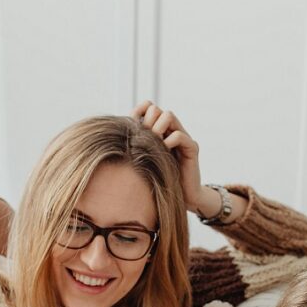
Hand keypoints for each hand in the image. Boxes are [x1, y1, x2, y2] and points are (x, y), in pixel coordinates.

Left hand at [131, 100, 211, 214]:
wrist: (178, 199)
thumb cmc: (157, 180)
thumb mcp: (141, 160)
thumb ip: (133, 146)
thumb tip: (115, 134)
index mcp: (159, 130)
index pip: (148, 107)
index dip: (138, 112)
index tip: (130, 128)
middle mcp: (171, 130)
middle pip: (156, 109)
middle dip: (147, 122)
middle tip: (142, 140)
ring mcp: (183, 138)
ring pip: (168, 116)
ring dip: (157, 128)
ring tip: (153, 145)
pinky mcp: (192, 148)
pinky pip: (178, 135)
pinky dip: (168, 142)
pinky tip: (163, 154)